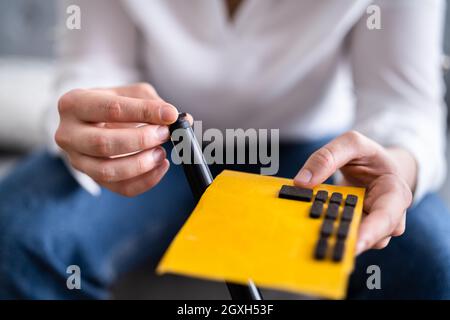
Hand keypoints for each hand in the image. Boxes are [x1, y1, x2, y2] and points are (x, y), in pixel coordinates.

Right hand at [55, 83, 178, 195]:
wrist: (95, 121)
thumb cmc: (114, 104)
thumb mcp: (131, 94)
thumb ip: (153, 103)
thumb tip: (177, 118)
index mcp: (74, 104)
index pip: (111, 109)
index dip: (144, 112)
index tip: (169, 115)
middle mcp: (68, 133)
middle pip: (104, 143)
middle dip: (141, 140)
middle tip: (164, 133)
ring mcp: (77, 160)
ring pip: (108, 171)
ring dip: (142, 164)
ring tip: (161, 152)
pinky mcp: (92, 178)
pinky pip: (121, 188)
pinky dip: (146, 180)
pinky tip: (160, 166)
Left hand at [294, 131, 414, 253]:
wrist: (373, 166)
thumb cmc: (367, 155)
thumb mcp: (351, 144)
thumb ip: (327, 157)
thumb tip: (301, 182)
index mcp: (395, 193)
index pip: (387, 216)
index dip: (372, 233)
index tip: (354, 245)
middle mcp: (390, 216)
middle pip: (376, 237)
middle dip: (352, 242)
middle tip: (329, 246)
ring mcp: (374, 227)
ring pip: (359, 242)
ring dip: (339, 239)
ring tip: (319, 238)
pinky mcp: (357, 231)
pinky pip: (345, 237)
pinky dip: (331, 234)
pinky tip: (317, 233)